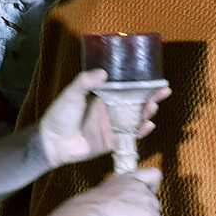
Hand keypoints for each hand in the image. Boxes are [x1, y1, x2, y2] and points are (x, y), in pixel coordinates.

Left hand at [38, 69, 169, 167]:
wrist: (52, 142)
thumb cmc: (59, 115)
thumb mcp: (71, 94)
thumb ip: (85, 82)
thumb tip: (103, 73)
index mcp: (104, 97)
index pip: (128, 88)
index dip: (142, 84)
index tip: (156, 79)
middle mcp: (112, 110)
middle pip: (137, 103)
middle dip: (152, 97)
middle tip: (163, 91)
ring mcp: (113, 126)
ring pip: (137, 119)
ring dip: (147, 113)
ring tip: (153, 106)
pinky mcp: (112, 141)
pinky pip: (130, 136)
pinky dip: (141, 132)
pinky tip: (148, 125)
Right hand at [77, 167, 163, 215]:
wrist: (89, 212)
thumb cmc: (91, 205)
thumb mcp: (107, 192)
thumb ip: (119, 197)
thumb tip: (120, 211)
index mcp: (131, 178)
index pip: (154, 174)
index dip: (154, 186)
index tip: (151, 195)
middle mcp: (141, 188)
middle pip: (155, 206)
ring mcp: (146, 202)